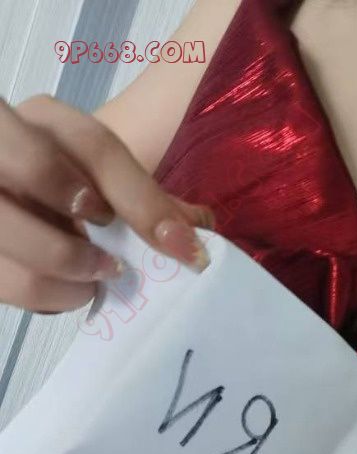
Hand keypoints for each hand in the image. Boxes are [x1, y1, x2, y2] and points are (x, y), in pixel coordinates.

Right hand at [0, 94, 213, 313]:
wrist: (24, 192)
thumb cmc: (77, 189)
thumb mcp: (113, 184)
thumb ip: (152, 202)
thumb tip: (198, 238)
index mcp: (47, 121)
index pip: (97, 148)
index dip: (143, 202)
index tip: (182, 248)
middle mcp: (1, 142)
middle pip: (35, 169)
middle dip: (86, 223)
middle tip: (113, 267)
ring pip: (8, 230)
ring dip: (62, 267)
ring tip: (94, 281)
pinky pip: (2, 275)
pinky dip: (42, 292)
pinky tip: (70, 291)